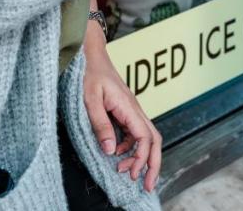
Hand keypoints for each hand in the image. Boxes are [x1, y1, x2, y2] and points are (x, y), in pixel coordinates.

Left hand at [82, 38, 161, 191]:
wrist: (90, 56)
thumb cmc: (88, 74)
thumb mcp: (89, 100)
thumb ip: (100, 124)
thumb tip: (109, 150)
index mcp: (129, 107)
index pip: (145, 137)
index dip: (142, 158)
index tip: (131, 174)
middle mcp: (134, 110)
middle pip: (154, 140)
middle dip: (153, 164)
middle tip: (148, 186)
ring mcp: (131, 111)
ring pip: (146, 138)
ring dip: (141, 158)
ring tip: (127, 173)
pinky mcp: (125, 112)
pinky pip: (134, 134)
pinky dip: (129, 148)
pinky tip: (115, 154)